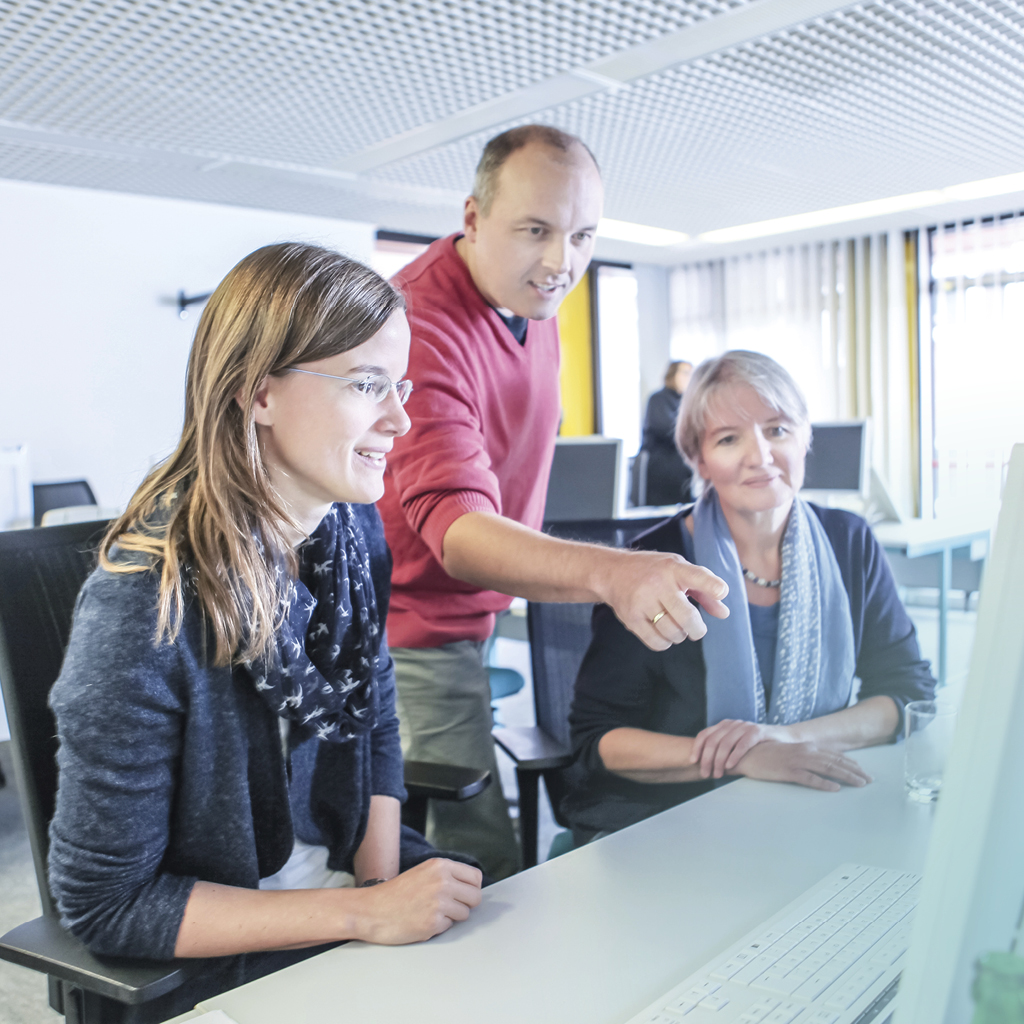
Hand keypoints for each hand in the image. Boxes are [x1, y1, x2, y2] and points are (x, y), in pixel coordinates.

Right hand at [353, 858, 482, 944]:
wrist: (370, 910)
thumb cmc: (395, 893)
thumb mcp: (423, 872)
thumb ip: (446, 875)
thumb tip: (471, 887)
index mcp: (440, 865)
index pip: (475, 877)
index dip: (471, 888)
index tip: (463, 894)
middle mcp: (442, 881)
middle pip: (475, 897)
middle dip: (465, 904)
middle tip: (448, 907)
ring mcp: (439, 902)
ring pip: (465, 914)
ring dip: (452, 917)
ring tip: (431, 912)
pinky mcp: (433, 923)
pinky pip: (449, 927)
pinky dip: (438, 927)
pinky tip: (422, 921)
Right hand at [598, 549, 728, 650]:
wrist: (612, 572)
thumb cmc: (653, 571)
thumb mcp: (678, 570)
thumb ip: (703, 590)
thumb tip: (724, 613)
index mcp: (673, 568)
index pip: (695, 576)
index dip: (710, 585)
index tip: (721, 592)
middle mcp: (658, 584)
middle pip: (687, 617)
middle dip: (697, 629)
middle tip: (697, 629)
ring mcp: (642, 602)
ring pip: (673, 632)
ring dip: (680, 635)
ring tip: (676, 627)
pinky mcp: (631, 618)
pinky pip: (656, 642)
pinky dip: (665, 643)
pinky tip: (663, 633)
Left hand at [691, 720, 791, 778]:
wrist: (782, 739)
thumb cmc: (756, 746)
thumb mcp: (736, 745)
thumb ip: (722, 750)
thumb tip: (705, 765)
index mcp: (724, 726)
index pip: (705, 734)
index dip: (697, 748)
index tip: (693, 761)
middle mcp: (733, 724)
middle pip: (713, 740)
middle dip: (707, 759)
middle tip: (706, 774)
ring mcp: (745, 726)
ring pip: (726, 742)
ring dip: (719, 760)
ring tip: (717, 774)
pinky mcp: (758, 732)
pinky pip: (743, 743)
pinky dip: (734, 755)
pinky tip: (730, 766)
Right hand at [732, 741, 872, 791]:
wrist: (746, 754)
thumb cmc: (767, 755)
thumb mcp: (789, 753)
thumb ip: (805, 757)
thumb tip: (820, 765)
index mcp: (806, 747)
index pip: (834, 755)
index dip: (850, 763)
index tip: (863, 770)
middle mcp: (805, 752)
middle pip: (835, 762)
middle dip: (854, 770)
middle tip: (870, 779)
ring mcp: (797, 761)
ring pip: (827, 769)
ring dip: (846, 776)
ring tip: (860, 784)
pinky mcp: (788, 771)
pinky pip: (809, 778)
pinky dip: (823, 783)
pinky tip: (834, 788)